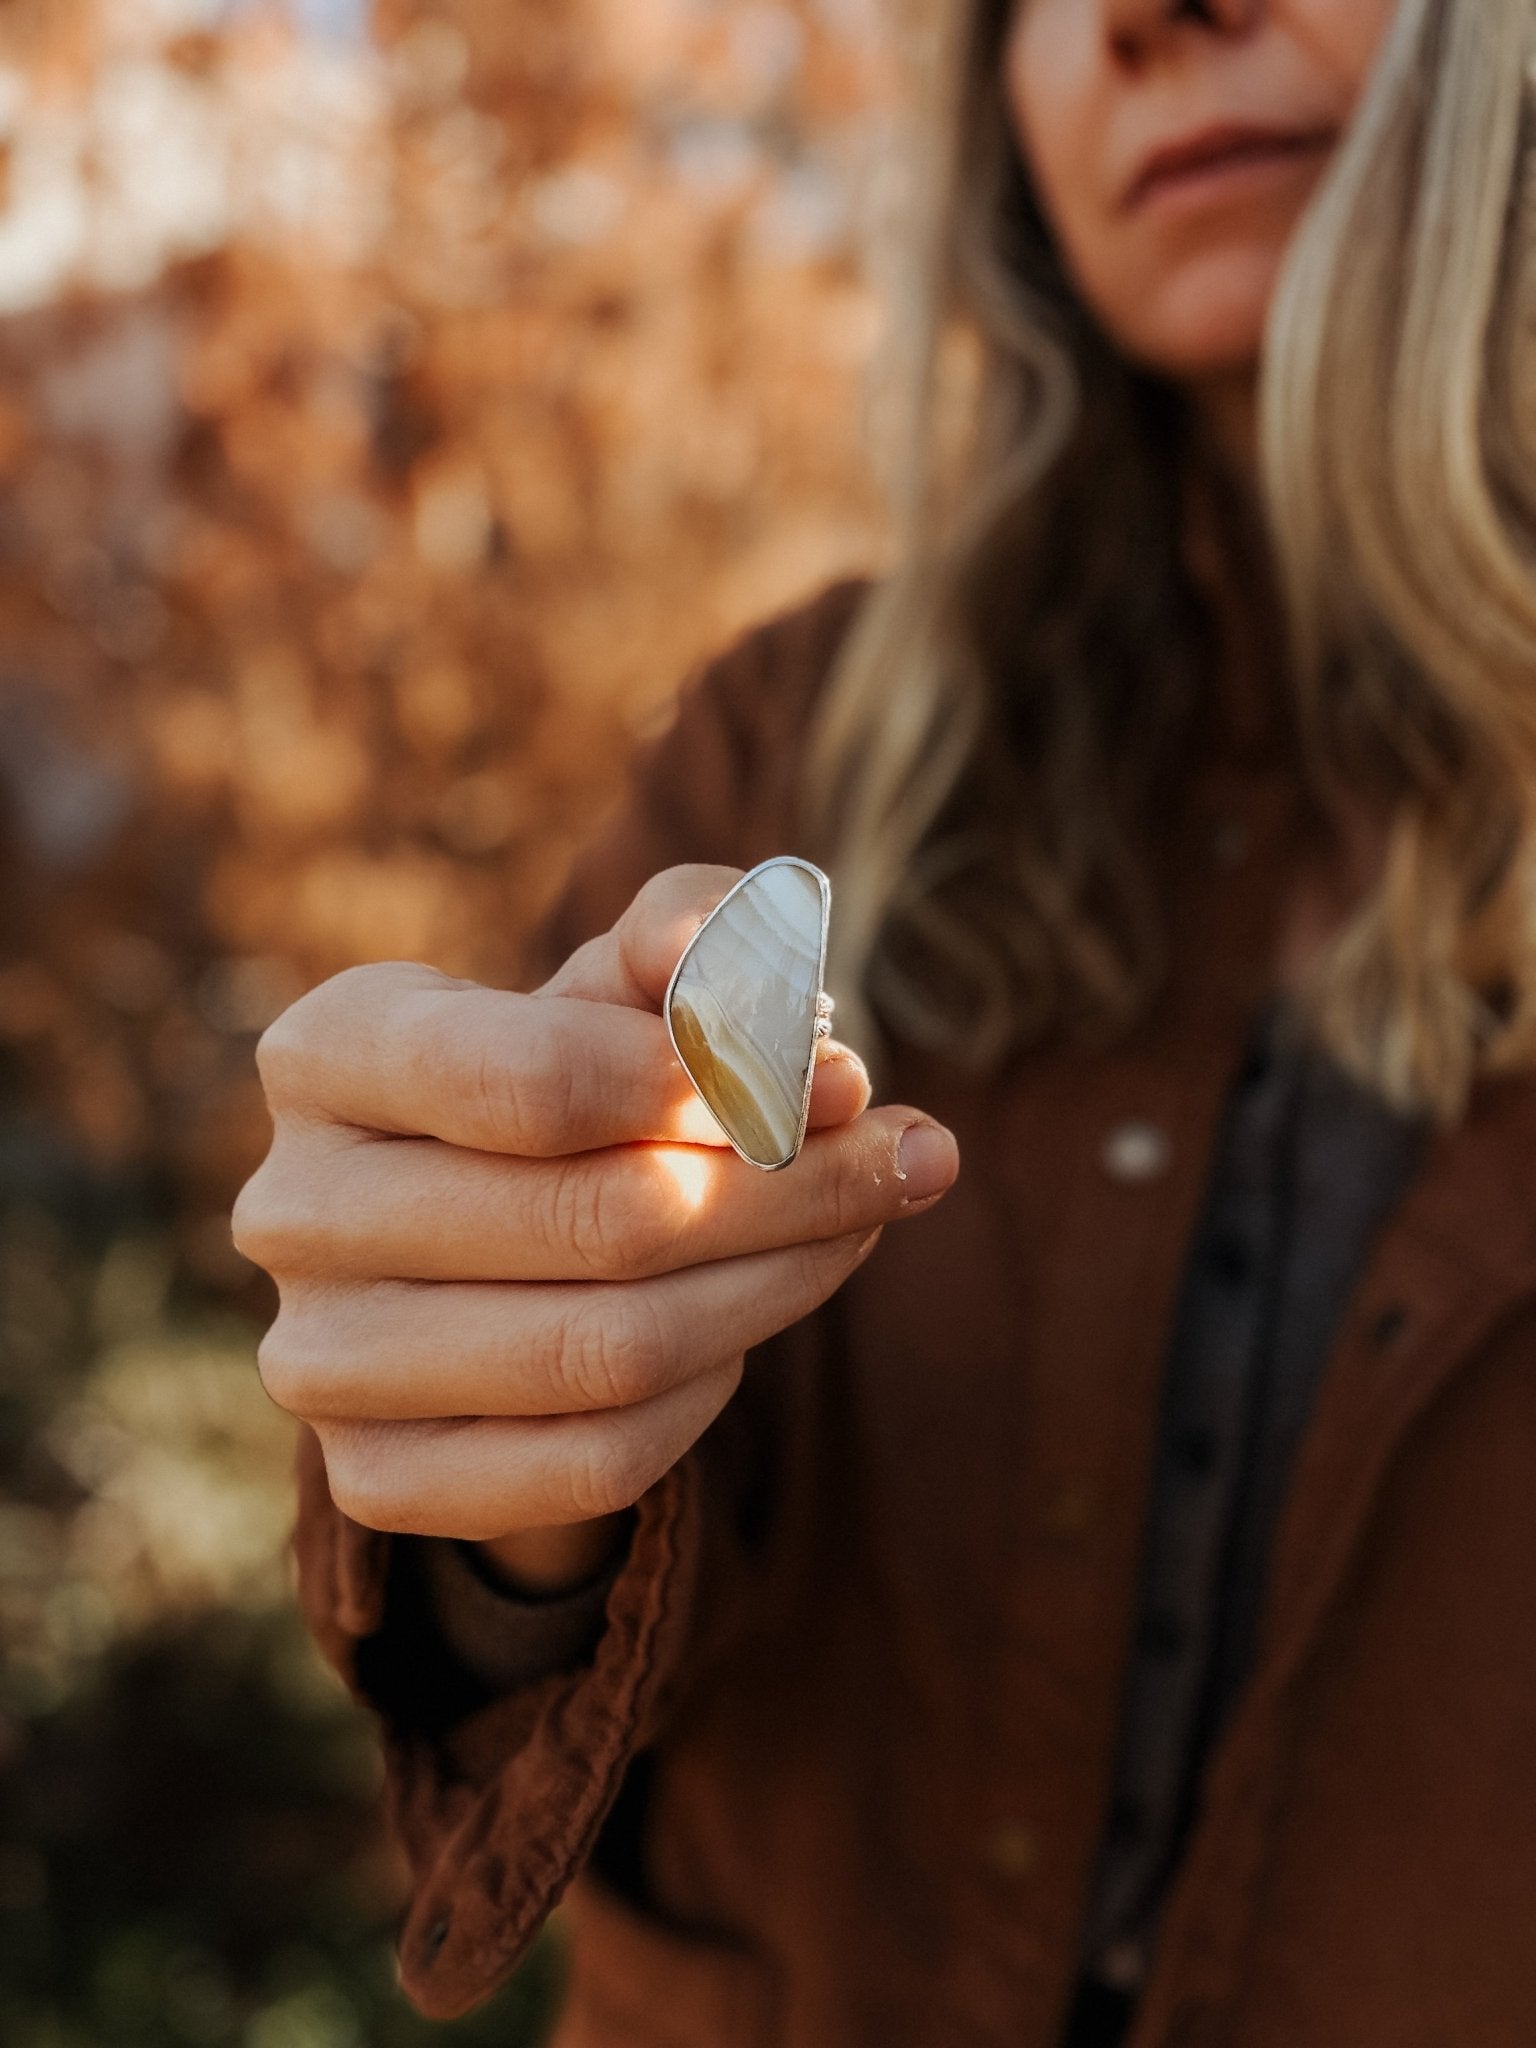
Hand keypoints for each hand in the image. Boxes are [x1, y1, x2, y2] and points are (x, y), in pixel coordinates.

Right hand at [232, 866, 959, 1585]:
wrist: (485, 1238)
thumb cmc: (574, 1071)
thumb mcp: (630, 979)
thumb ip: (700, 940)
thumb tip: (771, 994)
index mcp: (325, 1051)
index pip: (522, 1080)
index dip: (700, 1085)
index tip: (833, 1080)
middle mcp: (290, 1208)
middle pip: (598, 1220)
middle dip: (790, 1188)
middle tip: (912, 1157)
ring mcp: (320, 1360)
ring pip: (608, 1352)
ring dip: (778, 1286)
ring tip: (863, 1225)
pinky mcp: (376, 1480)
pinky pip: (596, 1459)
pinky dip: (706, 1393)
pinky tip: (744, 1326)